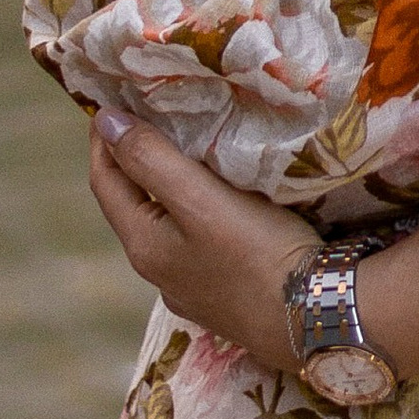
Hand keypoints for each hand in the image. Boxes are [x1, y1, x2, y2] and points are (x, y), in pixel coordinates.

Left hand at [87, 110, 323, 370]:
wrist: (314, 319)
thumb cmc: (257, 253)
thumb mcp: (200, 199)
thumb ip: (151, 160)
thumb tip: (105, 121)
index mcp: (144, 245)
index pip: (105, 181)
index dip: (104, 138)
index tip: (113, 99)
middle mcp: (158, 271)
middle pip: (132, 204)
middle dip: (133, 159)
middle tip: (148, 114)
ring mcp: (189, 288)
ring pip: (165, 224)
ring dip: (165, 186)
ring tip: (185, 149)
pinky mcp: (221, 294)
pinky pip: (194, 242)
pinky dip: (194, 211)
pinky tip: (218, 203)